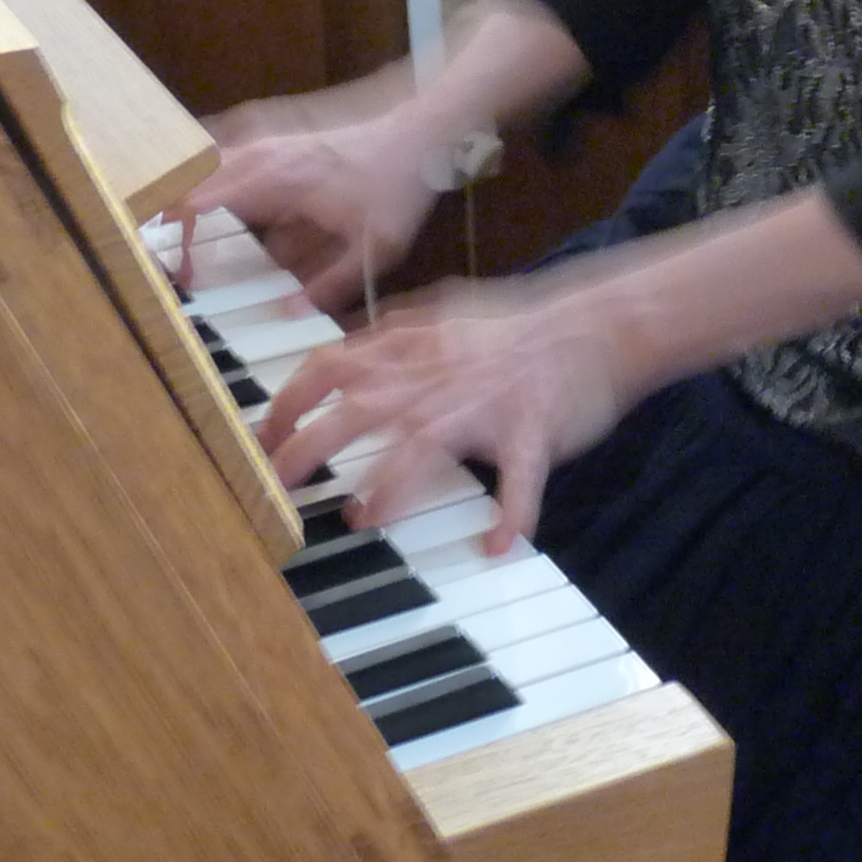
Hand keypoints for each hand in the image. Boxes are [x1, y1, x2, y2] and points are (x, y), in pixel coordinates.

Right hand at [181, 78, 445, 311]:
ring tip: (180, 242)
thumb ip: (330, 285)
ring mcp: (269, 147)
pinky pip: (231, 164)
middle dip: (173, 220)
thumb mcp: (372, 248)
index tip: (177, 268)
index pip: (200, 201)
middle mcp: (263, 157)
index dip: (179, 235)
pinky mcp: (278, 147)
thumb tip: (288, 314)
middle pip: (193, 181)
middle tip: (169, 260)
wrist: (417, 135)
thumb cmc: (395, 188)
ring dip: (192, 202)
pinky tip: (218, 216)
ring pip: (209, 170)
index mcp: (276, 180)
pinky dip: (216, 188)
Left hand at [257, 276, 637, 551]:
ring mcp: (486, 404)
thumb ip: (395, 332)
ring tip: (363, 518)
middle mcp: (440, 376)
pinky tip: (498, 544)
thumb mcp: (448, 316)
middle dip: (308, 447)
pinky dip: (512, 512)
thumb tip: (345, 346)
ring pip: (425, 441)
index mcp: (416, 349)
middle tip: (276, 487)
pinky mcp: (533, 430)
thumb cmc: (522, 327)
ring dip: (389, 484)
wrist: (599, 323)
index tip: (261, 437)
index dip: (288, 401)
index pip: (331, 366)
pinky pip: (520, 476)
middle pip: (357, 408)